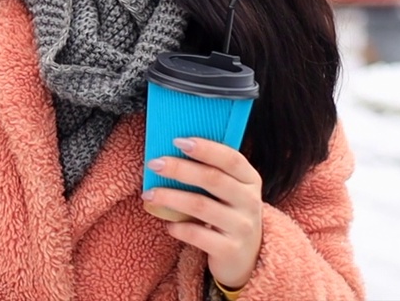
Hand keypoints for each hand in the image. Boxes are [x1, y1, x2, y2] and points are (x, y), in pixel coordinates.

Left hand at [142, 137, 263, 290]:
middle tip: (154, 164)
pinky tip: (168, 225)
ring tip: (149, 194)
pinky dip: (179, 227)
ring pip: (201, 206)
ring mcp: (242, 227)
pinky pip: (199, 235)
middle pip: (213, 179)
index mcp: (250, 180)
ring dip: (170, 198)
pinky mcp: (230, 250)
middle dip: (180, 169)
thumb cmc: (228, 213)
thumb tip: (170, 150)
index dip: (205, 148)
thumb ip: (210, 171)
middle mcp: (250, 202)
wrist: (245, 257)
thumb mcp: (229, 191)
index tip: (177, 141)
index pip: (231, 158)